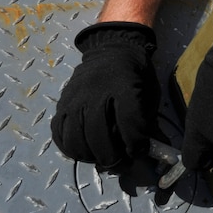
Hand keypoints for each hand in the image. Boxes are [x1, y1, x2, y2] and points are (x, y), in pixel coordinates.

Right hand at [51, 22, 159, 170]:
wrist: (113, 48)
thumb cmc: (135, 74)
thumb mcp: (149, 94)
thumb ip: (148, 123)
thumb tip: (153, 154)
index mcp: (124, 87)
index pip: (129, 124)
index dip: (136, 145)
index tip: (140, 152)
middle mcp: (96, 91)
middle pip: (99, 135)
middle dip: (112, 157)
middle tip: (120, 163)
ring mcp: (75, 97)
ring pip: (75, 137)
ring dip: (89, 156)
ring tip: (101, 159)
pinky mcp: (62, 102)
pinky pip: (59, 131)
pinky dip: (69, 147)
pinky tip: (83, 151)